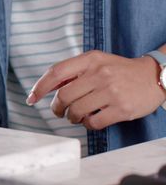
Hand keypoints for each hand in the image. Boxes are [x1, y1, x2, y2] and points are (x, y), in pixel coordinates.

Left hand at [27, 50, 165, 129]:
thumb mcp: (96, 62)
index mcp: (91, 60)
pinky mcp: (122, 109)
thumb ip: (73, 71)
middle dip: (56, 108)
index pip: (56, 72)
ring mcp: (111, 91)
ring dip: (72, 117)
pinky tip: (90, 120)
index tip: (31, 98)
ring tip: (76, 116)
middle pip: (63, 96)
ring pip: (76, 111)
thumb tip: (46, 87)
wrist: (154, 76)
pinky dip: (87, 124)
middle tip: (59, 112)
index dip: (40, 87)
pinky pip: (93, 122)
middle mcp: (100, 74)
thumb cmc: (119, 71)